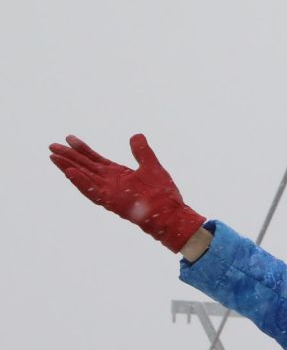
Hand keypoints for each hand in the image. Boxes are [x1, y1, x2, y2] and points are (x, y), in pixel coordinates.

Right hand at [48, 134, 206, 251]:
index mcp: (118, 174)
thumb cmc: (163, 195)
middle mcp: (111, 183)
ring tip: (54, 157)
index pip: (95, 159)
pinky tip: (70, 173)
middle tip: (52, 146)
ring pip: (84, 178)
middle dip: (69, 157)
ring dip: (69, 168)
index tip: (69, 138)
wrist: (172, 214)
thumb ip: (142, 152)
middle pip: (85, 167)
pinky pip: (93, 192)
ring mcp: (110, 193)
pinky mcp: (112, 202)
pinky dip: (81, 183)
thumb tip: (136, 135)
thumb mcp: (152, 166)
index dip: (82, 149)